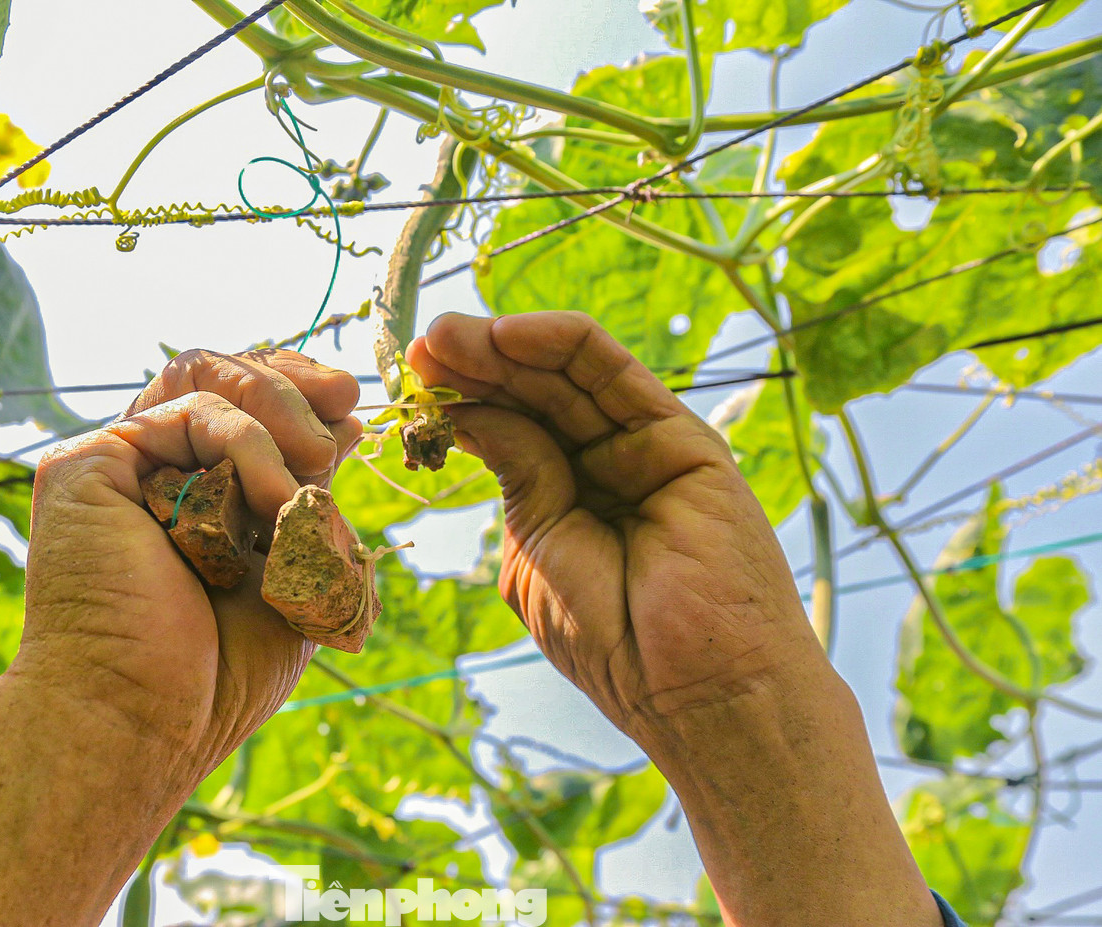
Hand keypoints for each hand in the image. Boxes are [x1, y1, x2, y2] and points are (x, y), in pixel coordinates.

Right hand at [19, 348, 361, 799]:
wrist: (144, 722)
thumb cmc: (215, 675)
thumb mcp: (296, 575)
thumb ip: (312, 502)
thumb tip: (344, 430)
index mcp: (196, 493)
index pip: (249, 407)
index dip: (303, 394)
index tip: (353, 419)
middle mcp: (154, 469)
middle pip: (227, 375)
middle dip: (297, 382)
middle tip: (343, 410)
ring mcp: (121, 463)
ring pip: (206, 372)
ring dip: (279, 404)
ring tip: (315, 464)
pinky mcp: (89, 463)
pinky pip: (191, 410)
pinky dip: (252, 445)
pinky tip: (277, 502)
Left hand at [407, 311, 824, 745]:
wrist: (696, 687)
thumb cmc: (613, 639)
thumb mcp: (539, 545)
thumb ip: (518, 470)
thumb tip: (471, 409)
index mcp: (565, 497)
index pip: (507, 427)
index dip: (457, 400)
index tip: (405, 383)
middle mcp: (605, 463)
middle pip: (530, 393)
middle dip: (470, 366)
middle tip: (416, 349)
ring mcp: (644, 446)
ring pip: (565, 375)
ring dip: (501, 345)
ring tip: (444, 335)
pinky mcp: (681, 436)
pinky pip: (614, 374)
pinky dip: (560, 342)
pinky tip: (506, 334)